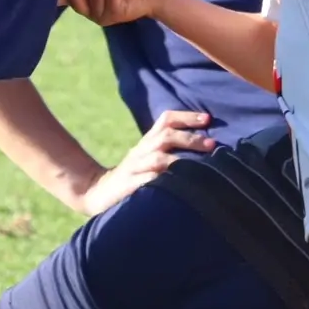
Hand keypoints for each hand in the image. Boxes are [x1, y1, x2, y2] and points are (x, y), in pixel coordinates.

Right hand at [79, 109, 217, 214]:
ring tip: (199, 164)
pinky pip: (147, 182)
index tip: (208, 118)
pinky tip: (177, 185)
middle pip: (165, 136)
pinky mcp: (129, 186)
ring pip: (157, 158)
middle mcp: (141, 151)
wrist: (97, 192)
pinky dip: (162, 181)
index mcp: (147, 142)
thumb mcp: (148, 158)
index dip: (186, 116)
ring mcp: (134, 168)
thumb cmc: (133, 176)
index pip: (166, 120)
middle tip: (212, 143)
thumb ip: (169, 149)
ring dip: (179, 160)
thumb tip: (206, 144)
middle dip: (189, 138)